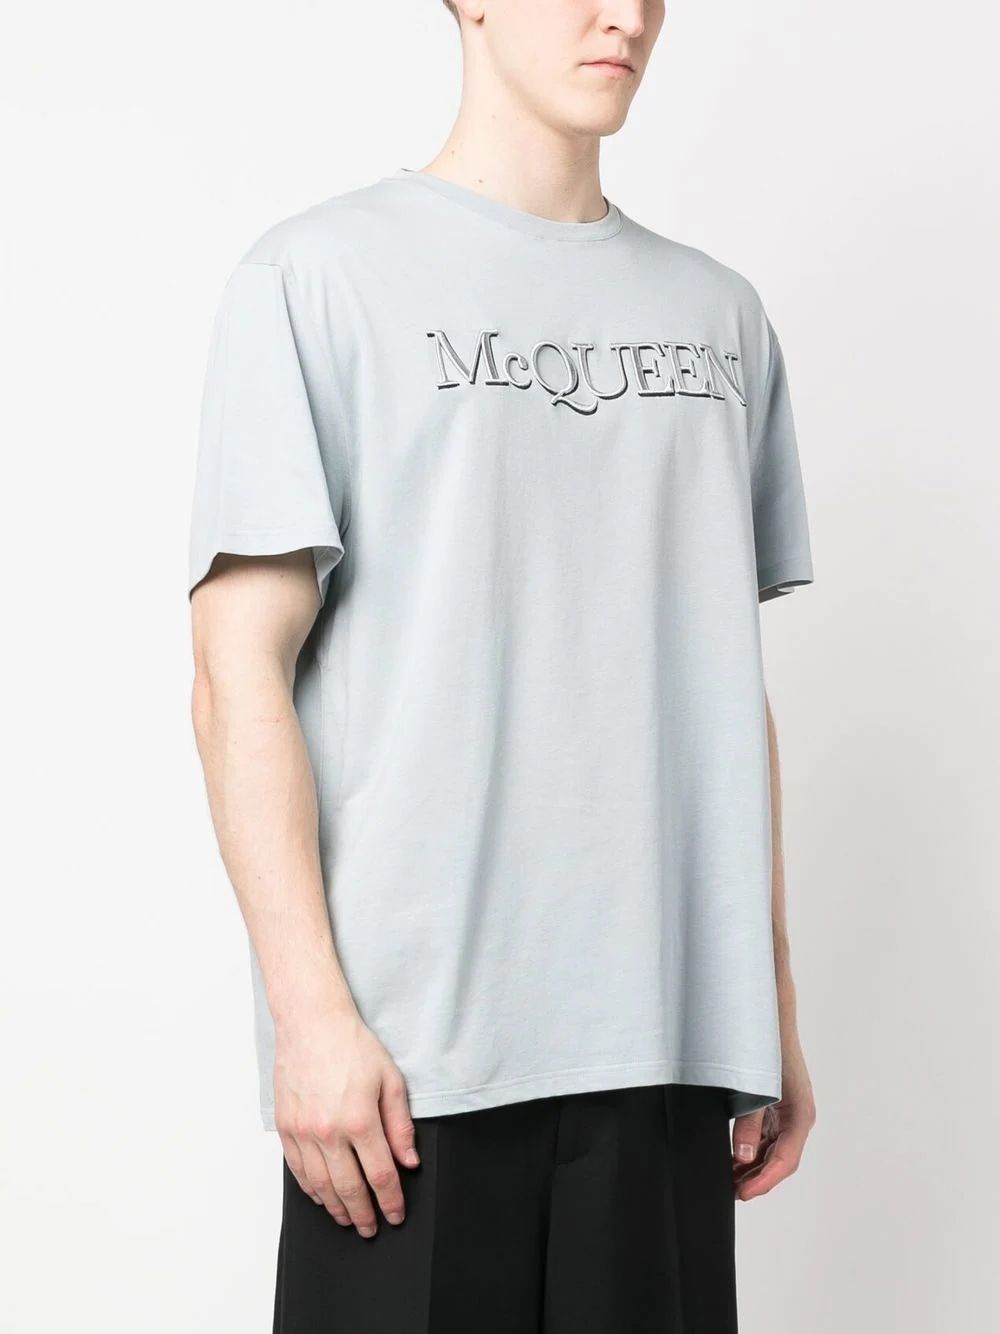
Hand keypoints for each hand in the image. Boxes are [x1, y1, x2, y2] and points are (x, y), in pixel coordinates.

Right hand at [273, 1005, 420, 1236]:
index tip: (396, 1214)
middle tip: (371, 1228)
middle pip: (349, 1189)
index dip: (390, 1200)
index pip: (380, 1175)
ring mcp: (303, 1131)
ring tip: (348, 1218)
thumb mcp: (391, 1079)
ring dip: (336, 1208)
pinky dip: (311, 1189)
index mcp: (360, 1120)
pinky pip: (297, 1170)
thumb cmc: (353, 1046)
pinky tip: (321, 1196)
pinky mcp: (285, 1127)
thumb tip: (409, 1161)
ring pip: (321, 1185)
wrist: (312, 1023)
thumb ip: (400, 1125)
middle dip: (363, 1214)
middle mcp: (329, 1132)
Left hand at [730, 1042, 815, 1200]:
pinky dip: (749, 1151)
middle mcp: (797, 1119)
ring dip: (751, 1168)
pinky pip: (765, 1138)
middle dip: (756, 1179)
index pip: (785, 1161)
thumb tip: (741, 1157)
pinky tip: (731, 1159)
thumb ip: (748, 1122)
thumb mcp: (756, 1086)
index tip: (743, 1194)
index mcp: (800, 1115)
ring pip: (771, 1152)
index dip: (764, 1181)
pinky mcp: (775, 1109)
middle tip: (730, 1193)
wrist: (769, 1018)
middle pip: (779, 1161)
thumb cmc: (766, 1047)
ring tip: (727, 1180)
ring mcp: (786, 1114)